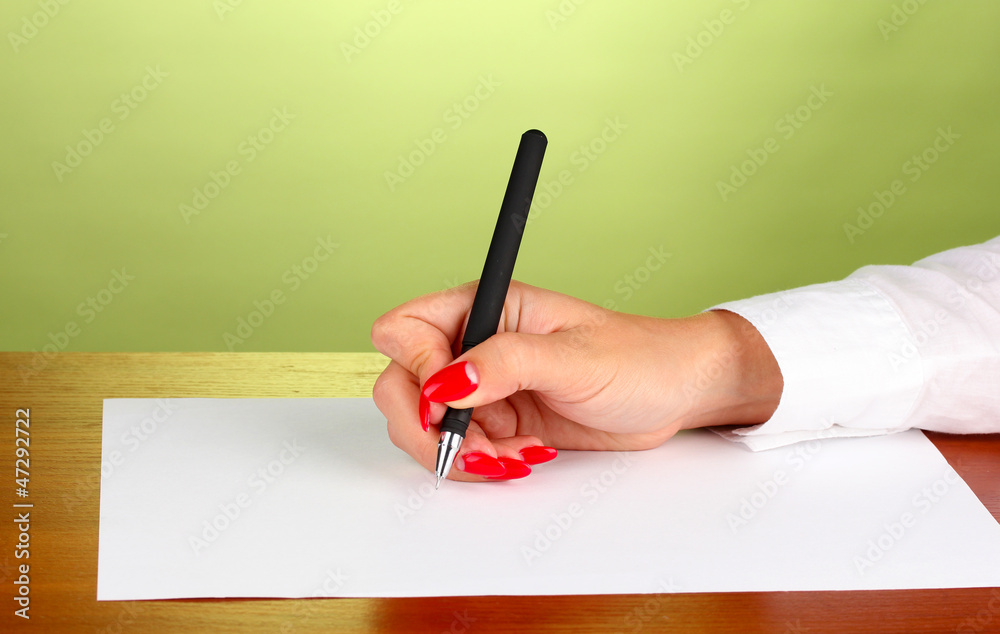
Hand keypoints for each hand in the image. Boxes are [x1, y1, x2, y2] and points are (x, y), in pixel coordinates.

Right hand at [371, 280, 781, 482]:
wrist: (673, 393)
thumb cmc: (637, 356)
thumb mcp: (572, 357)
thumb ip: (505, 364)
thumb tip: (445, 383)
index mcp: (485, 307)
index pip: (404, 331)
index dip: (416, 371)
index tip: (448, 403)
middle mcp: (474, 344)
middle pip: (400, 385)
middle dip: (427, 428)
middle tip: (471, 450)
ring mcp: (483, 386)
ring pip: (424, 425)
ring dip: (458, 451)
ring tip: (509, 456)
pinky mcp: (498, 421)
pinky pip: (460, 449)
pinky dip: (481, 463)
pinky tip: (525, 456)